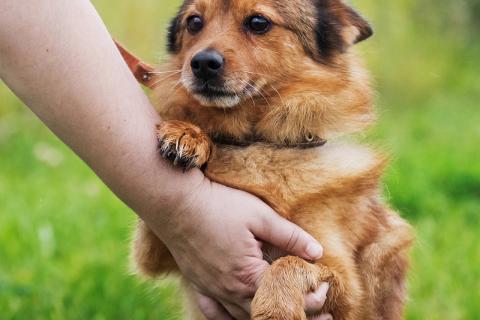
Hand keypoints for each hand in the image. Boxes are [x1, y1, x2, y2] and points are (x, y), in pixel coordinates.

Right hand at [151, 175, 324, 318]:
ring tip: (289, 317)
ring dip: (268, 318)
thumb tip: (318, 253)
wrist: (175, 201)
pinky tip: (239, 319)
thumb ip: (290, 236)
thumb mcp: (260, 215)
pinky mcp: (198, 283)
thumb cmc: (219, 204)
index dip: (311, 296)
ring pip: (242, 317)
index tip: (326, 288)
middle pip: (267, 312)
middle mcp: (229, 290)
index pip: (286, 295)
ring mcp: (211, 289)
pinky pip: (213, 313)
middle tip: (322, 313)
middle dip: (298, 314)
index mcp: (248, 274)